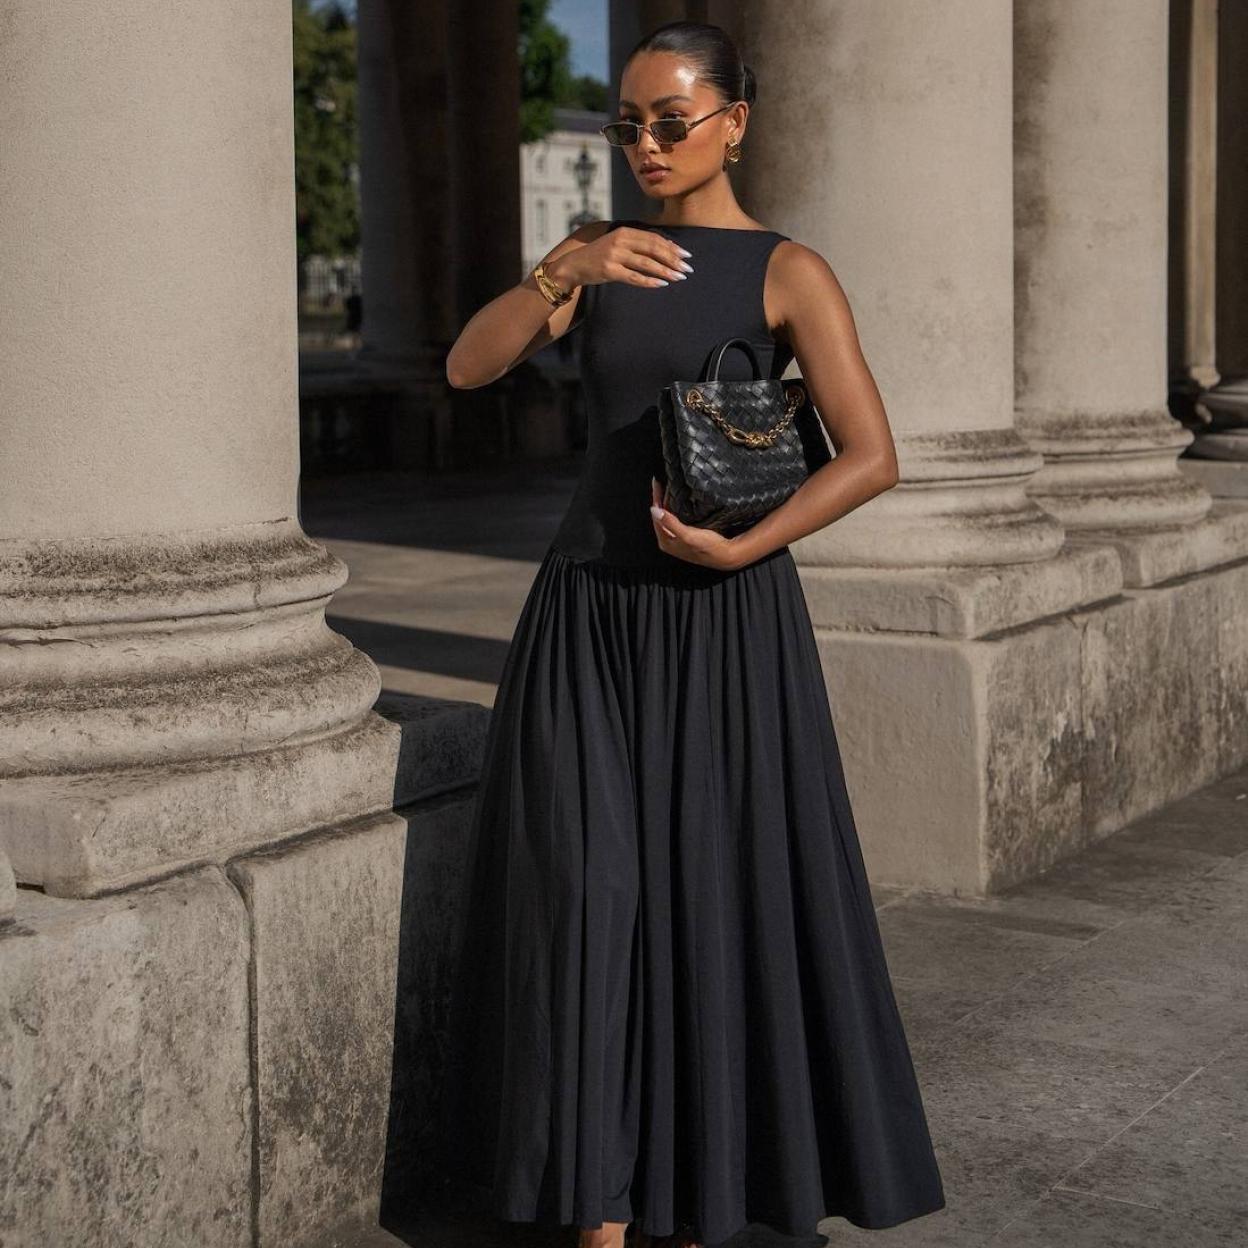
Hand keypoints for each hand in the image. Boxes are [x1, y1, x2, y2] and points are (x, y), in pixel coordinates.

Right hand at [553, 225, 692, 291]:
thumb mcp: (618, 244)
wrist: (574, 265)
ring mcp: (614, 256)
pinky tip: (662, 284)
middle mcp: (620, 241)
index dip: (672, 247)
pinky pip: (634, 277)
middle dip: (673, 259)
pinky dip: (649, 281)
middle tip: (687, 269)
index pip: (654, 238)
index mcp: (625, 232)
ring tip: (679, 277)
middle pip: (653, 249)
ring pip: (646, 263)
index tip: (686, 256)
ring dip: (665, 271)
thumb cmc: (600, 255)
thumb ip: (638, 244)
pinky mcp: (609, 271)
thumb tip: (667, 248)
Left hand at [649, 477, 743, 569]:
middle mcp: (670, 541)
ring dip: (669, 503)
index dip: (656, 499)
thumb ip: (670, 523)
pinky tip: (680, 501)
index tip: (657, 485)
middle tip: (661, 483)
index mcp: (665, 542)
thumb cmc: (708, 548)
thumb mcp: (687, 535)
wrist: (726, 554)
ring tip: (668, 489)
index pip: (656, 516)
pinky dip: (677, 508)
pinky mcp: (687, 535)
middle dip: (661, 500)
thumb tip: (655, 511)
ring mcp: (678, 538)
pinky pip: (677, 518)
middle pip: (661, 516)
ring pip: (669, 516)